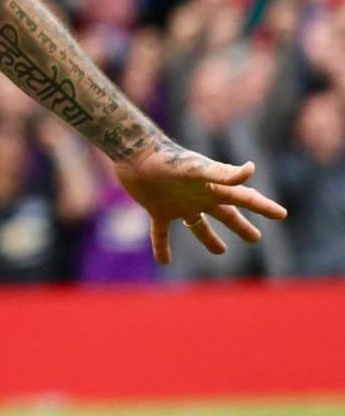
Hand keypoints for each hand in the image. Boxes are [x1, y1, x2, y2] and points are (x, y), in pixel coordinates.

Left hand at [114, 146, 286, 264]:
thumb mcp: (196, 168)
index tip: (281, 214)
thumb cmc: (166, 159)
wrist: (134, 154)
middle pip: (225, 214)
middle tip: (255, 238)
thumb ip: (222, 173)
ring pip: (198, 225)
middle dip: (241, 225)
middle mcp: (198, 196)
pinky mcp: (157, 209)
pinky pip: (161, 233)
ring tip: (220, 251)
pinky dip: (162, 247)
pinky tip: (164, 262)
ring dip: (208, 238)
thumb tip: (251, 170)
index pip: (244, 198)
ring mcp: (178, 203)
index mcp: (212, 188)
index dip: (263, 207)